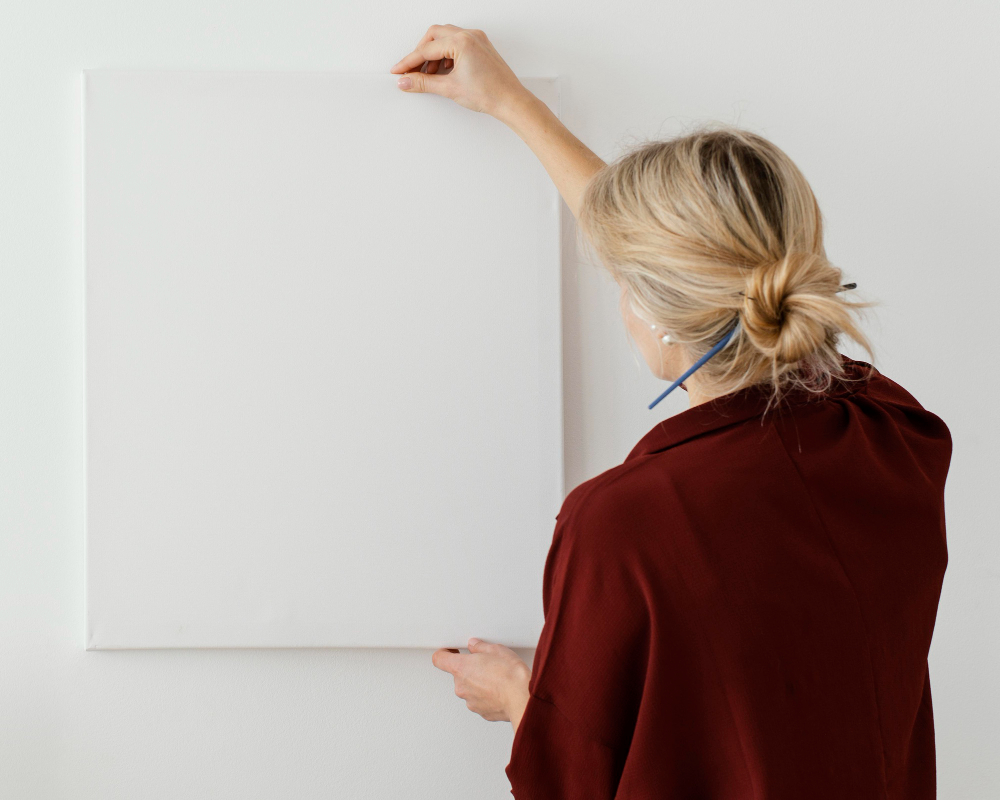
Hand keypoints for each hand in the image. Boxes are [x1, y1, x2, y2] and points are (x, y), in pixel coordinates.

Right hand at [389, 25, 531, 119]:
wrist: (511, 102)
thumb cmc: (490, 94)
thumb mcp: (450, 88)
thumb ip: (424, 83)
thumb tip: (406, 81)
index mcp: (461, 41)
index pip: (426, 49)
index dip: (409, 62)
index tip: (398, 71)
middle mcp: (470, 35)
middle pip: (434, 36)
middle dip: (420, 53)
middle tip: (412, 71)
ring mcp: (477, 40)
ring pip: (446, 38)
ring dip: (434, 54)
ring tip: (429, 75)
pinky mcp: (481, 47)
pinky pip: (458, 43)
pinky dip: (447, 55)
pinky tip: (444, 71)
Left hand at [432, 637, 530, 722]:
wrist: (522, 697)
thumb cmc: (510, 674)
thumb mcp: (496, 650)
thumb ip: (480, 647)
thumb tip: (475, 646)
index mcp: (461, 668)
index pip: (439, 659)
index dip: (443, 653)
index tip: (450, 650)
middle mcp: (461, 686)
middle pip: (458, 674)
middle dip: (469, 668)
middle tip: (486, 663)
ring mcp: (470, 701)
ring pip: (469, 688)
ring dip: (478, 682)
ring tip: (496, 677)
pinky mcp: (480, 711)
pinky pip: (479, 699)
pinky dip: (486, 695)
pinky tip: (499, 689)